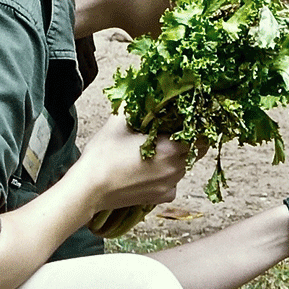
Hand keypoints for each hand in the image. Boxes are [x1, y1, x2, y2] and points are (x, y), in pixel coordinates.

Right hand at [78, 113, 192, 215]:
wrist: (89, 188)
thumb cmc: (103, 155)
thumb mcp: (118, 122)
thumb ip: (135, 104)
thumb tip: (142, 90)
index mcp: (170, 148)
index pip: (199, 137)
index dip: (194, 128)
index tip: (181, 123)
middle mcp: (175, 169)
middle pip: (192, 152)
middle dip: (183, 142)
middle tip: (166, 135)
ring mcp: (169, 186)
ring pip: (182, 168)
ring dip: (175, 159)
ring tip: (155, 152)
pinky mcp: (160, 198)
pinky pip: (172, 185)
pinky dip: (166, 178)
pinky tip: (150, 171)